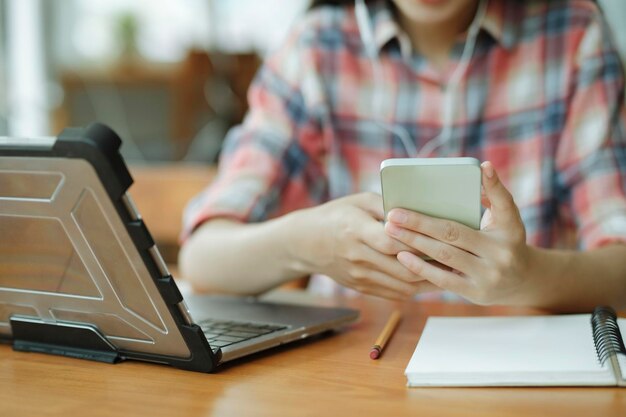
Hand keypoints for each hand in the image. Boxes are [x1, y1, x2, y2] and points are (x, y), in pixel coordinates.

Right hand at [290, 192, 439, 299]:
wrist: (305, 242)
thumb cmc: (336, 215)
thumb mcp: (358, 201)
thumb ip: (387, 205)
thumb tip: (419, 210)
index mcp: (355, 230)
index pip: (392, 240)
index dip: (417, 242)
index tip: (443, 239)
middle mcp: (357, 256)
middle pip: (402, 267)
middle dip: (432, 265)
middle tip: (457, 259)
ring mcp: (359, 275)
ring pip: (402, 284)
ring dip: (428, 280)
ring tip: (450, 271)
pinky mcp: (361, 287)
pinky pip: (394, 293)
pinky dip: (415, 288)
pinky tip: (431, 280)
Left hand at [383, 162, 532, 304]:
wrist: (522, 282)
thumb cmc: (504, 242)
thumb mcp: (507, 221)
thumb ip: (494, 197)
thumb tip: (481, 170)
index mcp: (511, 229)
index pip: (503, 204)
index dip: (494, 186)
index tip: (482, 166)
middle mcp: (501, 253)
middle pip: (453, 233)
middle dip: (420, 222)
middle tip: (393, 213)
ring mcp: (489, 275)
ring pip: (444, 255)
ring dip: (414, 241)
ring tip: (391, 230)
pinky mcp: (476, 292)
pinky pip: (443, 279)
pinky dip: (421, 266)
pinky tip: (401, 255)